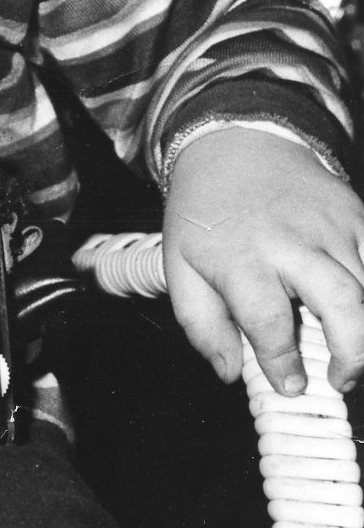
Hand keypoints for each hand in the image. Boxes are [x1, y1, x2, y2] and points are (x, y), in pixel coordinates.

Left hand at [164, 126, 363, 395]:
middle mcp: (292, 240)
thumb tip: (230, 371)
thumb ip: (201, 324)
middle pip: (340, 301)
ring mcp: (331, 227)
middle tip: (339, 379)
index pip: (268, 320)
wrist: (235, 143)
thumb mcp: (181, 264)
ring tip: (351, 354)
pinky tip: (359, 313)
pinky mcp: (357, 216)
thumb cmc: (207, 211)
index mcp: (241, 255)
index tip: (289, 385)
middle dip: (352, 353)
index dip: (282, 362)